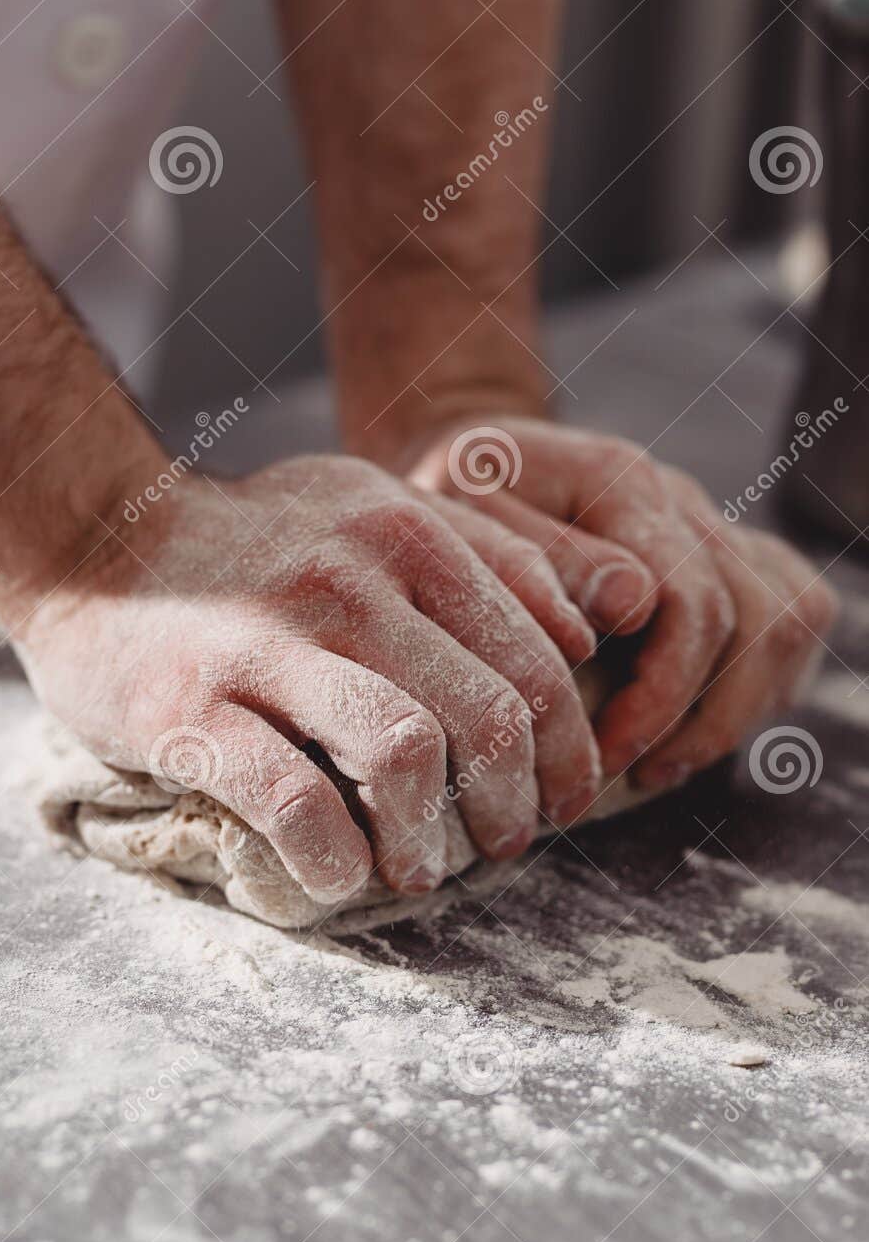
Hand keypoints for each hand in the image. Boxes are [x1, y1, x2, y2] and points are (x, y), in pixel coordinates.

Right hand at [17, 455, 602, 904]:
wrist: (93, 536)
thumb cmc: (250, 544)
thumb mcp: (373, 509)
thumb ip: (483, 552)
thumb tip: (593, 632)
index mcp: (406, 533)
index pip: (535, 658)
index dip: (567, 747)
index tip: (558, 795)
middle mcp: (348, 578)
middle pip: (488, 717)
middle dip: (515, 805)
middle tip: (503, 844)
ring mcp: (266, 641)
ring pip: (406, 756)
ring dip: (430, 838)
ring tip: (419, 867)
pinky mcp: (191, 707)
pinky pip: (295, 802)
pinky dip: (333, 858)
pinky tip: (336, 875)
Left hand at [401, 415, 837, 782]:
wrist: (461, 471)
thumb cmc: (447, 504)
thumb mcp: (460, 518)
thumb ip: (541, 559)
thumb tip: (632, 607)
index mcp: (618, 481)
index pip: (691, 599)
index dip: (661, 693)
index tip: (603, 751)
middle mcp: (678, 498)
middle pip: (754, 618)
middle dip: (695, 715)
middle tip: (623, 770)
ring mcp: (707, 522)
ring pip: (787, 619)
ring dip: (735, 707)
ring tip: (661, 763)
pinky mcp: (719, 550)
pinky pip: (793, 610)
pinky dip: (762, 677)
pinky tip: (696, 725)